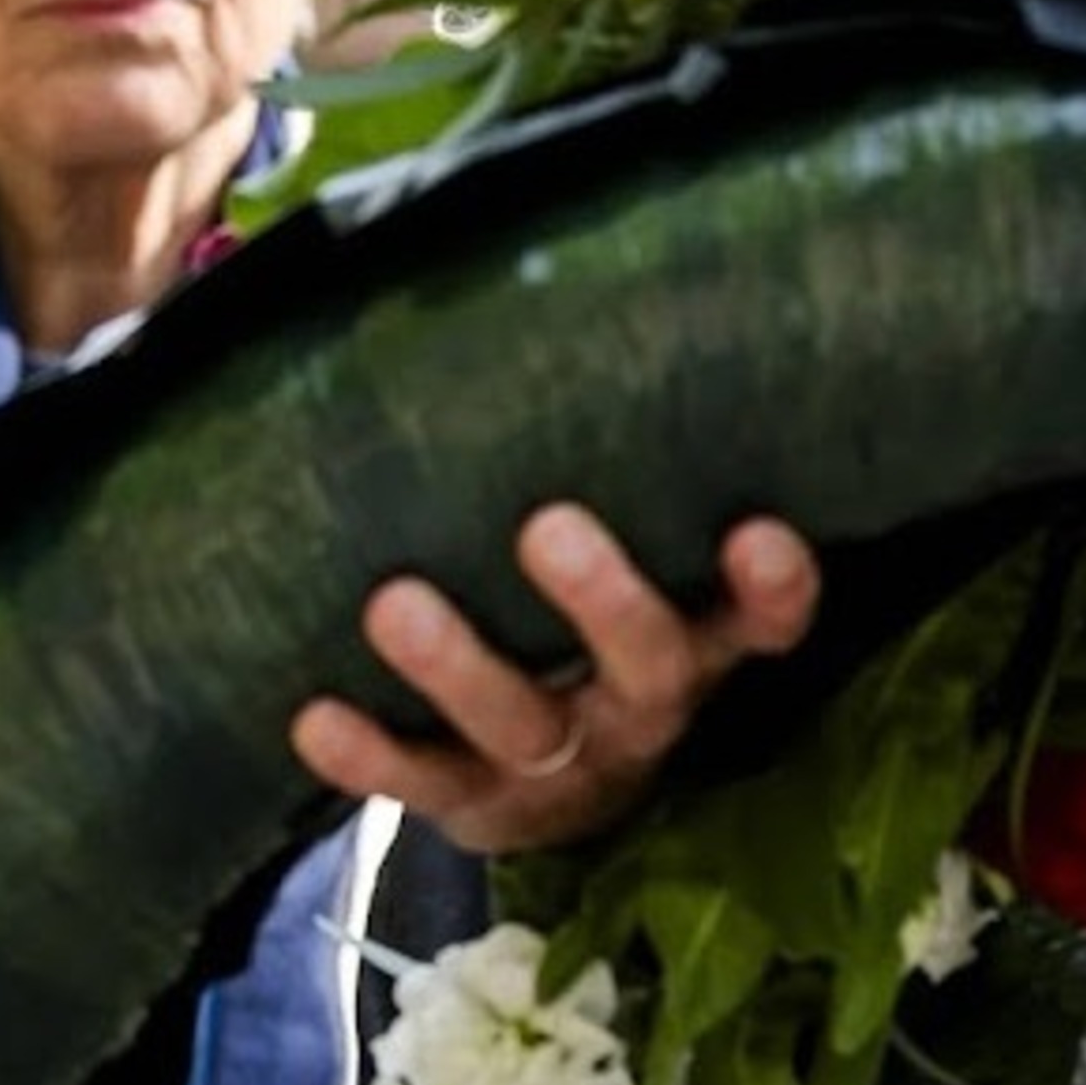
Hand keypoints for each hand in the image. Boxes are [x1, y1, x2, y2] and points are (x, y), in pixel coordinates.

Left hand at [292, 505, 820, 855]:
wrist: (555, 789)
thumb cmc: (593, 621)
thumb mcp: (639, 551)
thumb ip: (627, 465)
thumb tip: (570, 279)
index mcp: (700, 639)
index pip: (763, 619)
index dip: (771, 586)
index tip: (758, 530)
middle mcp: (642, 705)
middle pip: (648, 667)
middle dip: (603, 601)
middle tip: (547, 527)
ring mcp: (559, 764)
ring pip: (522, 728)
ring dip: (459, 668)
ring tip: (394, 603)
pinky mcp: (475, 805)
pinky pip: (422, 785)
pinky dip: (369, 756)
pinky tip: (314, 715)